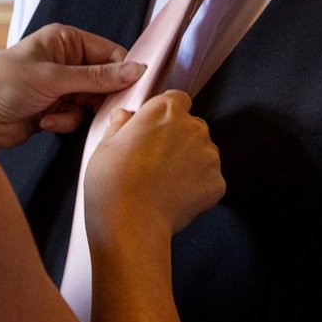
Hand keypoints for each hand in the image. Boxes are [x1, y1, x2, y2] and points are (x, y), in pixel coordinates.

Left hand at [0, 24, 145, 149]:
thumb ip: (97, 77)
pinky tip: (45, 121)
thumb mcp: (54, 78)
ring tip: (57, 113)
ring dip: (78, 112)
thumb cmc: (5, 84)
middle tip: (100, 109)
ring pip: (92, 102)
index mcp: (65, 40)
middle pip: (105, 80)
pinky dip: (64, 122)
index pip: (110, 53)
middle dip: (101, 97)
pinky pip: (76, 117)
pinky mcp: (54, 109)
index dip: (123, 71)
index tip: (135, 90)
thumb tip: (138, 70)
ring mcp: (60, 86)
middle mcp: (65, 60)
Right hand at [84, 91, 224, 239]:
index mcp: (166, 110)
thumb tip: (123, 117)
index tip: (154, 128)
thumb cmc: (112, 182)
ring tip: (163, 182)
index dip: (165, 114)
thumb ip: (120, 124)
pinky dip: (197, 187)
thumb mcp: (105, 145)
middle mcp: (193, 127)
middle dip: (178, 139)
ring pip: (202, 153)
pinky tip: (174, 196)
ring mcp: (209, 155)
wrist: (129, 222)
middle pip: (191, 126)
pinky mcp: (217, 183)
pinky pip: (209, 179)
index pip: (177, 99)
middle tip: (154, 160)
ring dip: (189, 162)